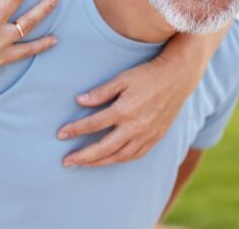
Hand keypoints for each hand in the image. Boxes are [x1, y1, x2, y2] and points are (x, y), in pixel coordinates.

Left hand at [57, 54, 198, 167]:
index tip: (60, 134)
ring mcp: (147, 135)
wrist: (178, 78)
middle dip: (83, 156)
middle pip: (104, 148)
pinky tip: (110, 160)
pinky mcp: (155, 137)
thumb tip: (79, 101)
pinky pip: (135, 155)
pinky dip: (120, 159)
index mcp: (124, 110)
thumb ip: (101, 92)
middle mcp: (135, 127)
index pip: (93, 124)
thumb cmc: (148, 74)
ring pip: (119, 156)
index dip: (75, 130)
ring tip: (84, 164)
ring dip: (99, 162)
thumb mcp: (122, 78)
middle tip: (66, 161)